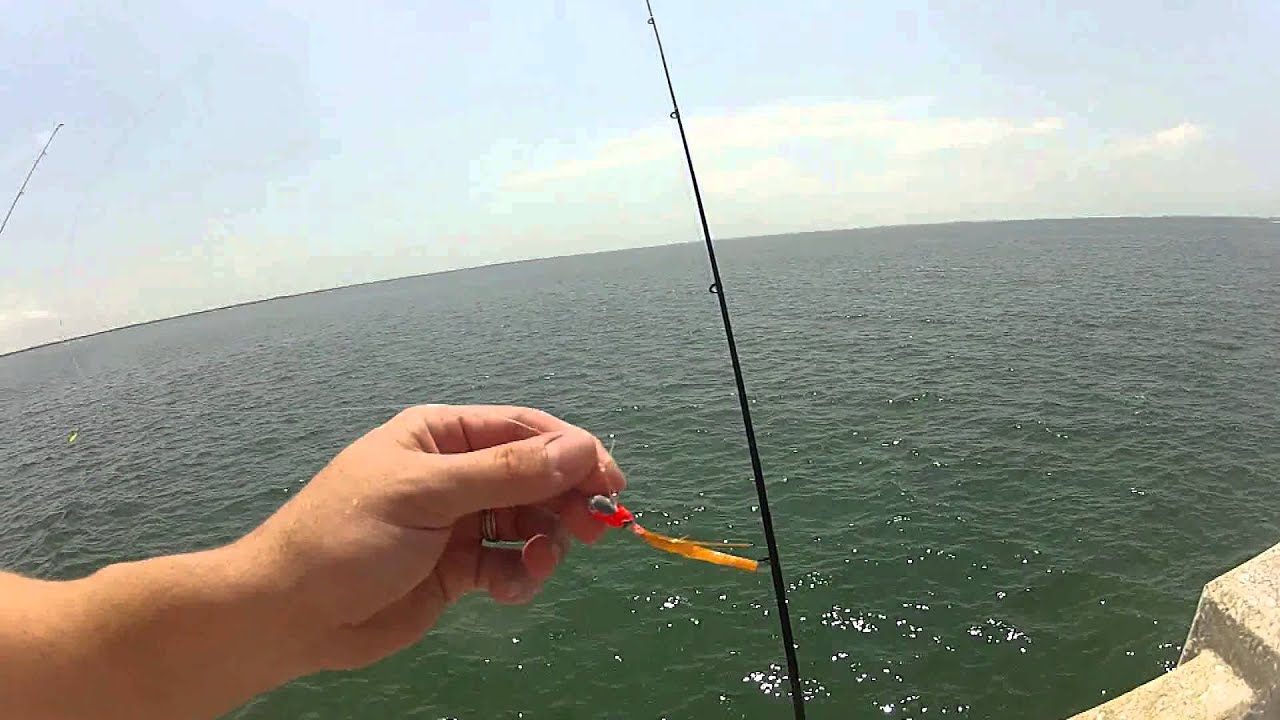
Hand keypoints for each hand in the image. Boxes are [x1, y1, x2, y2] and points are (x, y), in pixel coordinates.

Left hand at [245, 404, 625, 671]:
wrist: (290, 614)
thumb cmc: (347, 537)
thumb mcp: (426, 495)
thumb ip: (505, 475)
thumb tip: (580, 450)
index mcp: (441, 435)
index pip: (523, 430)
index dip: (571, 451)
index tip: (607, 479)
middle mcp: (455, 473)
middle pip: (534, 476)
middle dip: (566, 499)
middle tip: (597, 526)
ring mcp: (458, 522)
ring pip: (528, 523)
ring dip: (547, 541)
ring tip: (546, 561)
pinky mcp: (457, 569)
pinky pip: (509, 564)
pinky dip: (521, 575)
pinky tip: (511, 587)